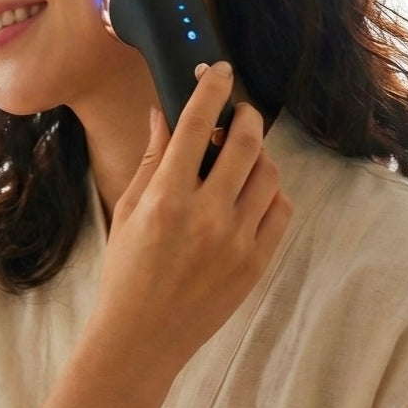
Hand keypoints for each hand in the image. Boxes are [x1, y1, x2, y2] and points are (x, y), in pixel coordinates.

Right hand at [91, 61, 293, 369]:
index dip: (211, 90)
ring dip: (259, 156)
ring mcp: (236, 241)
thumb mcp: (128, 211)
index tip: (220, 71)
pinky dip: (271, 194)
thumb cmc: (126, 272)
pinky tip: (251, 196)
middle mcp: (206, 216)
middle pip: (246, 143)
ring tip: (241, 159)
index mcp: (166, 199)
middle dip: (246, 117)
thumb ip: (152, 161)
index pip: (196, 126)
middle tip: (239, 114)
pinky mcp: (256, 263)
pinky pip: (281, 211)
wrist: (142, 336)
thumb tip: (165, 115)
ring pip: (269, 175)